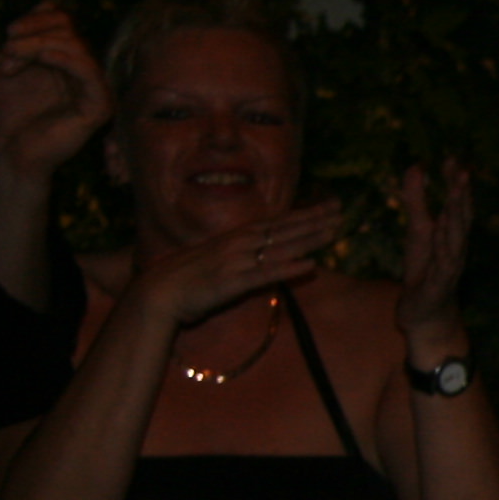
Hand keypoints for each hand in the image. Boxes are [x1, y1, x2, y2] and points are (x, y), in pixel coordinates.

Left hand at [0, 2, 109, 198]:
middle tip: (6, 51)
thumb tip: (48, 3)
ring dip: (38, 47)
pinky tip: (45, 58)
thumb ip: (27, 36)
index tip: (8, 35)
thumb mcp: (9, 63)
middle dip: (33, 35)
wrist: (9, 151)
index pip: (65, 23)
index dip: (37, 20)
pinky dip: (66, 60)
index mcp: (68, 62)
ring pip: (77, 47)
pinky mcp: (98, 107)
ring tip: (12, 59)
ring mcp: (94, 89)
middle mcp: (85, 72)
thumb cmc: (8, 113)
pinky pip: (89, 73)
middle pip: (70, 30)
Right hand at [121, 199, 343, 333]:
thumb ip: (241, 256)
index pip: (277, 222)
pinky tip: (310, 266)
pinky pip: (266, 275)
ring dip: (309, 239)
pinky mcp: (233, 283)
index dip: (305, 214)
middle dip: (314, 220)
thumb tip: (262, 253)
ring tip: (334, 231)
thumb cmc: (185, 278)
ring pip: (280, 247)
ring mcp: (237, 262)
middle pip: (283, 229)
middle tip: (340, 211)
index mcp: (235, 237)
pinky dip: (289, 269)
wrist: (158, 292)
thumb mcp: (217, 260)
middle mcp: (239, 244)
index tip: (329, 207)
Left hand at [390, 162, 475, 355]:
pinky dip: (445, 251)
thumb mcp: (417, 232)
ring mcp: (450, 267)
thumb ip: (416, 201)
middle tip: (461, 171)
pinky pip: (444, 266)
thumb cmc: (425, 270)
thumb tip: (416, 167)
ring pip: (456, 240)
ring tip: (455, 197)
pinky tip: (443, 234)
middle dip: (460, 195)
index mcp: (452, 234)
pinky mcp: (440, 285)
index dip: (455, 183)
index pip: (456, 204)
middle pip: (460, 218)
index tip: (452, 158)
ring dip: (456, 219)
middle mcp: (456, 248)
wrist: (426, 313)